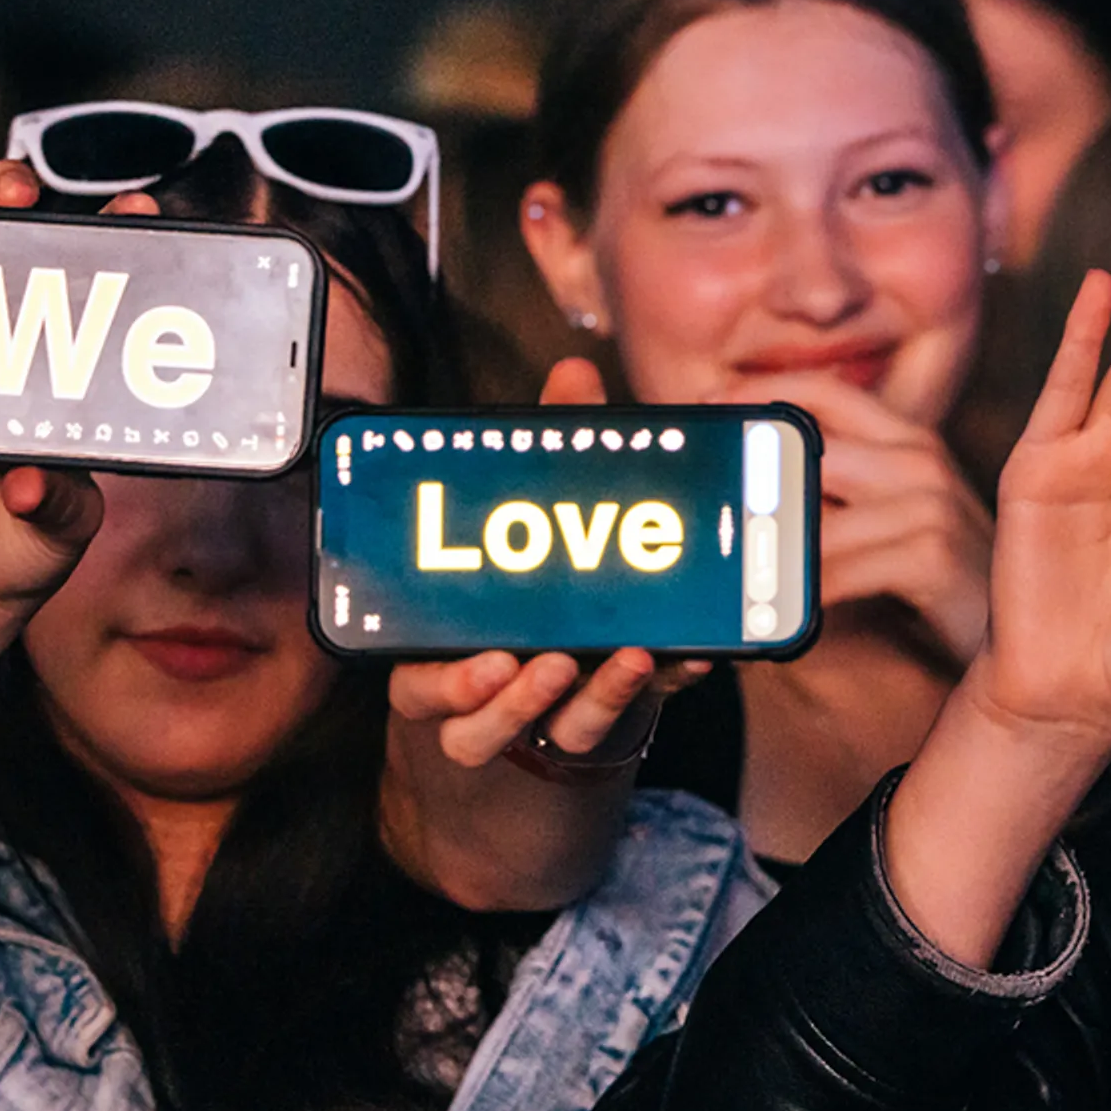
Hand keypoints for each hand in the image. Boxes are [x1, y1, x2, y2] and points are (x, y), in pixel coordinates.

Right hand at [0, 162, 159, 663]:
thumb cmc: (25, 542)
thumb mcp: (59, 527)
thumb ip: (53, 503)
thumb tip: (26, 483)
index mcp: (69, 363)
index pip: (100, 280)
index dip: (117, 235)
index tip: (137, 211)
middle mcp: (9, 337)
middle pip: (9, 238)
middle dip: (14, 194)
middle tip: (17, 192)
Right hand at [387, 354, 710, 772]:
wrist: (584, 626)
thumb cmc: (538, 563)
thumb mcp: (544, 503)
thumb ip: (554, 445)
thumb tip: (574, 374)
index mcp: (447, 650)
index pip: (421, 684)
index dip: (447, 685)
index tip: (489, 660)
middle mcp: (488, 698)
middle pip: (473, 728)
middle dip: (510, 703)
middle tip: (546, 663)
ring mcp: (547, 716)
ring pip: (548, 737)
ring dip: (589, 703)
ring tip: (625, 660)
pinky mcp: (602, 718)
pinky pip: (619, 722)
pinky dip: (655, 690)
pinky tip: (689, 655)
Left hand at [731, 367, 995, 664]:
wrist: (1023, 642)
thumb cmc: (944, 587)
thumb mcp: (889, 528)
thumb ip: (837, 502)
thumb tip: (753, 495)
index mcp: (906, 441)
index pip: (824, 391)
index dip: (760, 391)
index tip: (707, 406)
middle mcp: (919, 460)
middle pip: (808, 442)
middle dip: (747, 471)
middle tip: (698, 499)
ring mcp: (930, 504)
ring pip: (815, 510)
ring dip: (765, 544)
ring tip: (721, 569)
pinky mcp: (934, 555)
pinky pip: (841, 570)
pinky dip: (802, 596)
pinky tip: (776, 618)